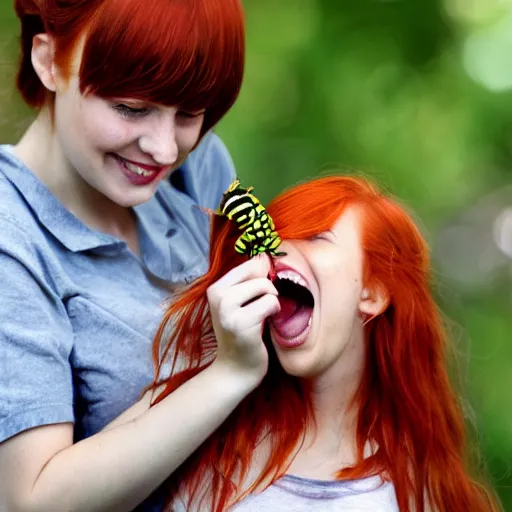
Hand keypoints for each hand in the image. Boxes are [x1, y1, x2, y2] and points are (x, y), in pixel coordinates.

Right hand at [207, 254, 279, 384]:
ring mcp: (227, 310)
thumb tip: (265, 256)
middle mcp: (218, 296)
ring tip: (262, 317)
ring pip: (265, 287)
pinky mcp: (241, 323)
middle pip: (258, 274)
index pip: (249, 265)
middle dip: (268, 290)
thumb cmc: (242, 334)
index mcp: (215, 288)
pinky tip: (264, 326)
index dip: (263, 276)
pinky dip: (274, 313)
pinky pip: (270, 303)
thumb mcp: (239, 303)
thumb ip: (249, 281)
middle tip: (261, 309)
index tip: (261, 294)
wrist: (235, 369)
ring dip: (271, 302)